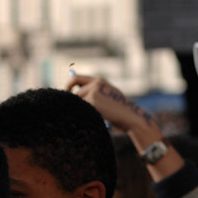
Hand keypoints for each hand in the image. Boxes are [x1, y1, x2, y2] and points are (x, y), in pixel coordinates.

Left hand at [66, 73, 182, 180]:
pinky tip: (94, 120)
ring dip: (81, 110)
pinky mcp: (93, 102)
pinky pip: (82, 109)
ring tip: (92, 117)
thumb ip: (94, 92)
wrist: (131, 116)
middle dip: (71, 100)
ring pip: (78, 102)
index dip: (69, 86)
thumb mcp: (108, 96)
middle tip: (68, 108)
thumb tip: (74, 95)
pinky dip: (84, 115)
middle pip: (74, 92)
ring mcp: (94, 92)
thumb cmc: (120, 110)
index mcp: (99, 80)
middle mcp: (96, 83)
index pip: (76, 78)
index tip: (66, 94)